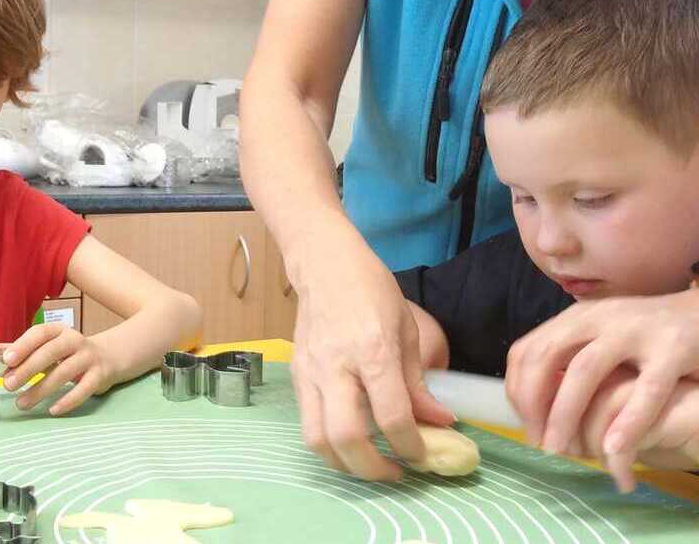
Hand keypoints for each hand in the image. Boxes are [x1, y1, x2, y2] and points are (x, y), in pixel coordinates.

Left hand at [0, 323, 117, 415]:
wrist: (110, 356)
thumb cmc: (69, 353)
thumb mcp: (47, 346)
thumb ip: (20, 350)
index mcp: (58, 331)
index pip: (40, 333)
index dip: (23, 345)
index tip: (6, 360)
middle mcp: (75, 340)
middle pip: (51, 352)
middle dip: (28, 369)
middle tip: (8, 385)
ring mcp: (89, 357)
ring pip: (65, 373)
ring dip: (41, 389)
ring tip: (22, 404)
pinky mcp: (100, 375)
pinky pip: (84, 389)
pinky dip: (68, 400)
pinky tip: (53, 410)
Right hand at [289, 219, 453, 479]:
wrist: (324, 263)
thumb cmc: (371, 288)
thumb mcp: (407, 329)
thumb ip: (417, 381)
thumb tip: (438, 421)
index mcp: (372, 350)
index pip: (391, 416)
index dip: (411, 446)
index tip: (424, 455)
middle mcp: (336, 366)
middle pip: (347, 437)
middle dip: (375, 468)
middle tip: (396, 471)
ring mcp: (310, 372)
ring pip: (317, 439)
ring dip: (345, 464)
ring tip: (369, 464)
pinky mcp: (297, 374)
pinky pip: (308, 422)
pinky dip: (329, 442)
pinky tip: (350, 440)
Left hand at [506, 287, 698, 485]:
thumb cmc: (643, 335)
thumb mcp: (599, 335)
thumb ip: (568, 356)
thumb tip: (530, 399)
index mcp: (576, 317)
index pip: (528, 350)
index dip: (517, 389)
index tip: (523, 424)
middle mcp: (598, 318)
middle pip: (547, 357)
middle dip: (534, 403)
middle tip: (537, 441)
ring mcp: (634, 331)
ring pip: (585, 371)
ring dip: (565, 413)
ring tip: (560, 450)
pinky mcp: (672, 349)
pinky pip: (646, 389)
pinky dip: (628, 421)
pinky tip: (613, 448)